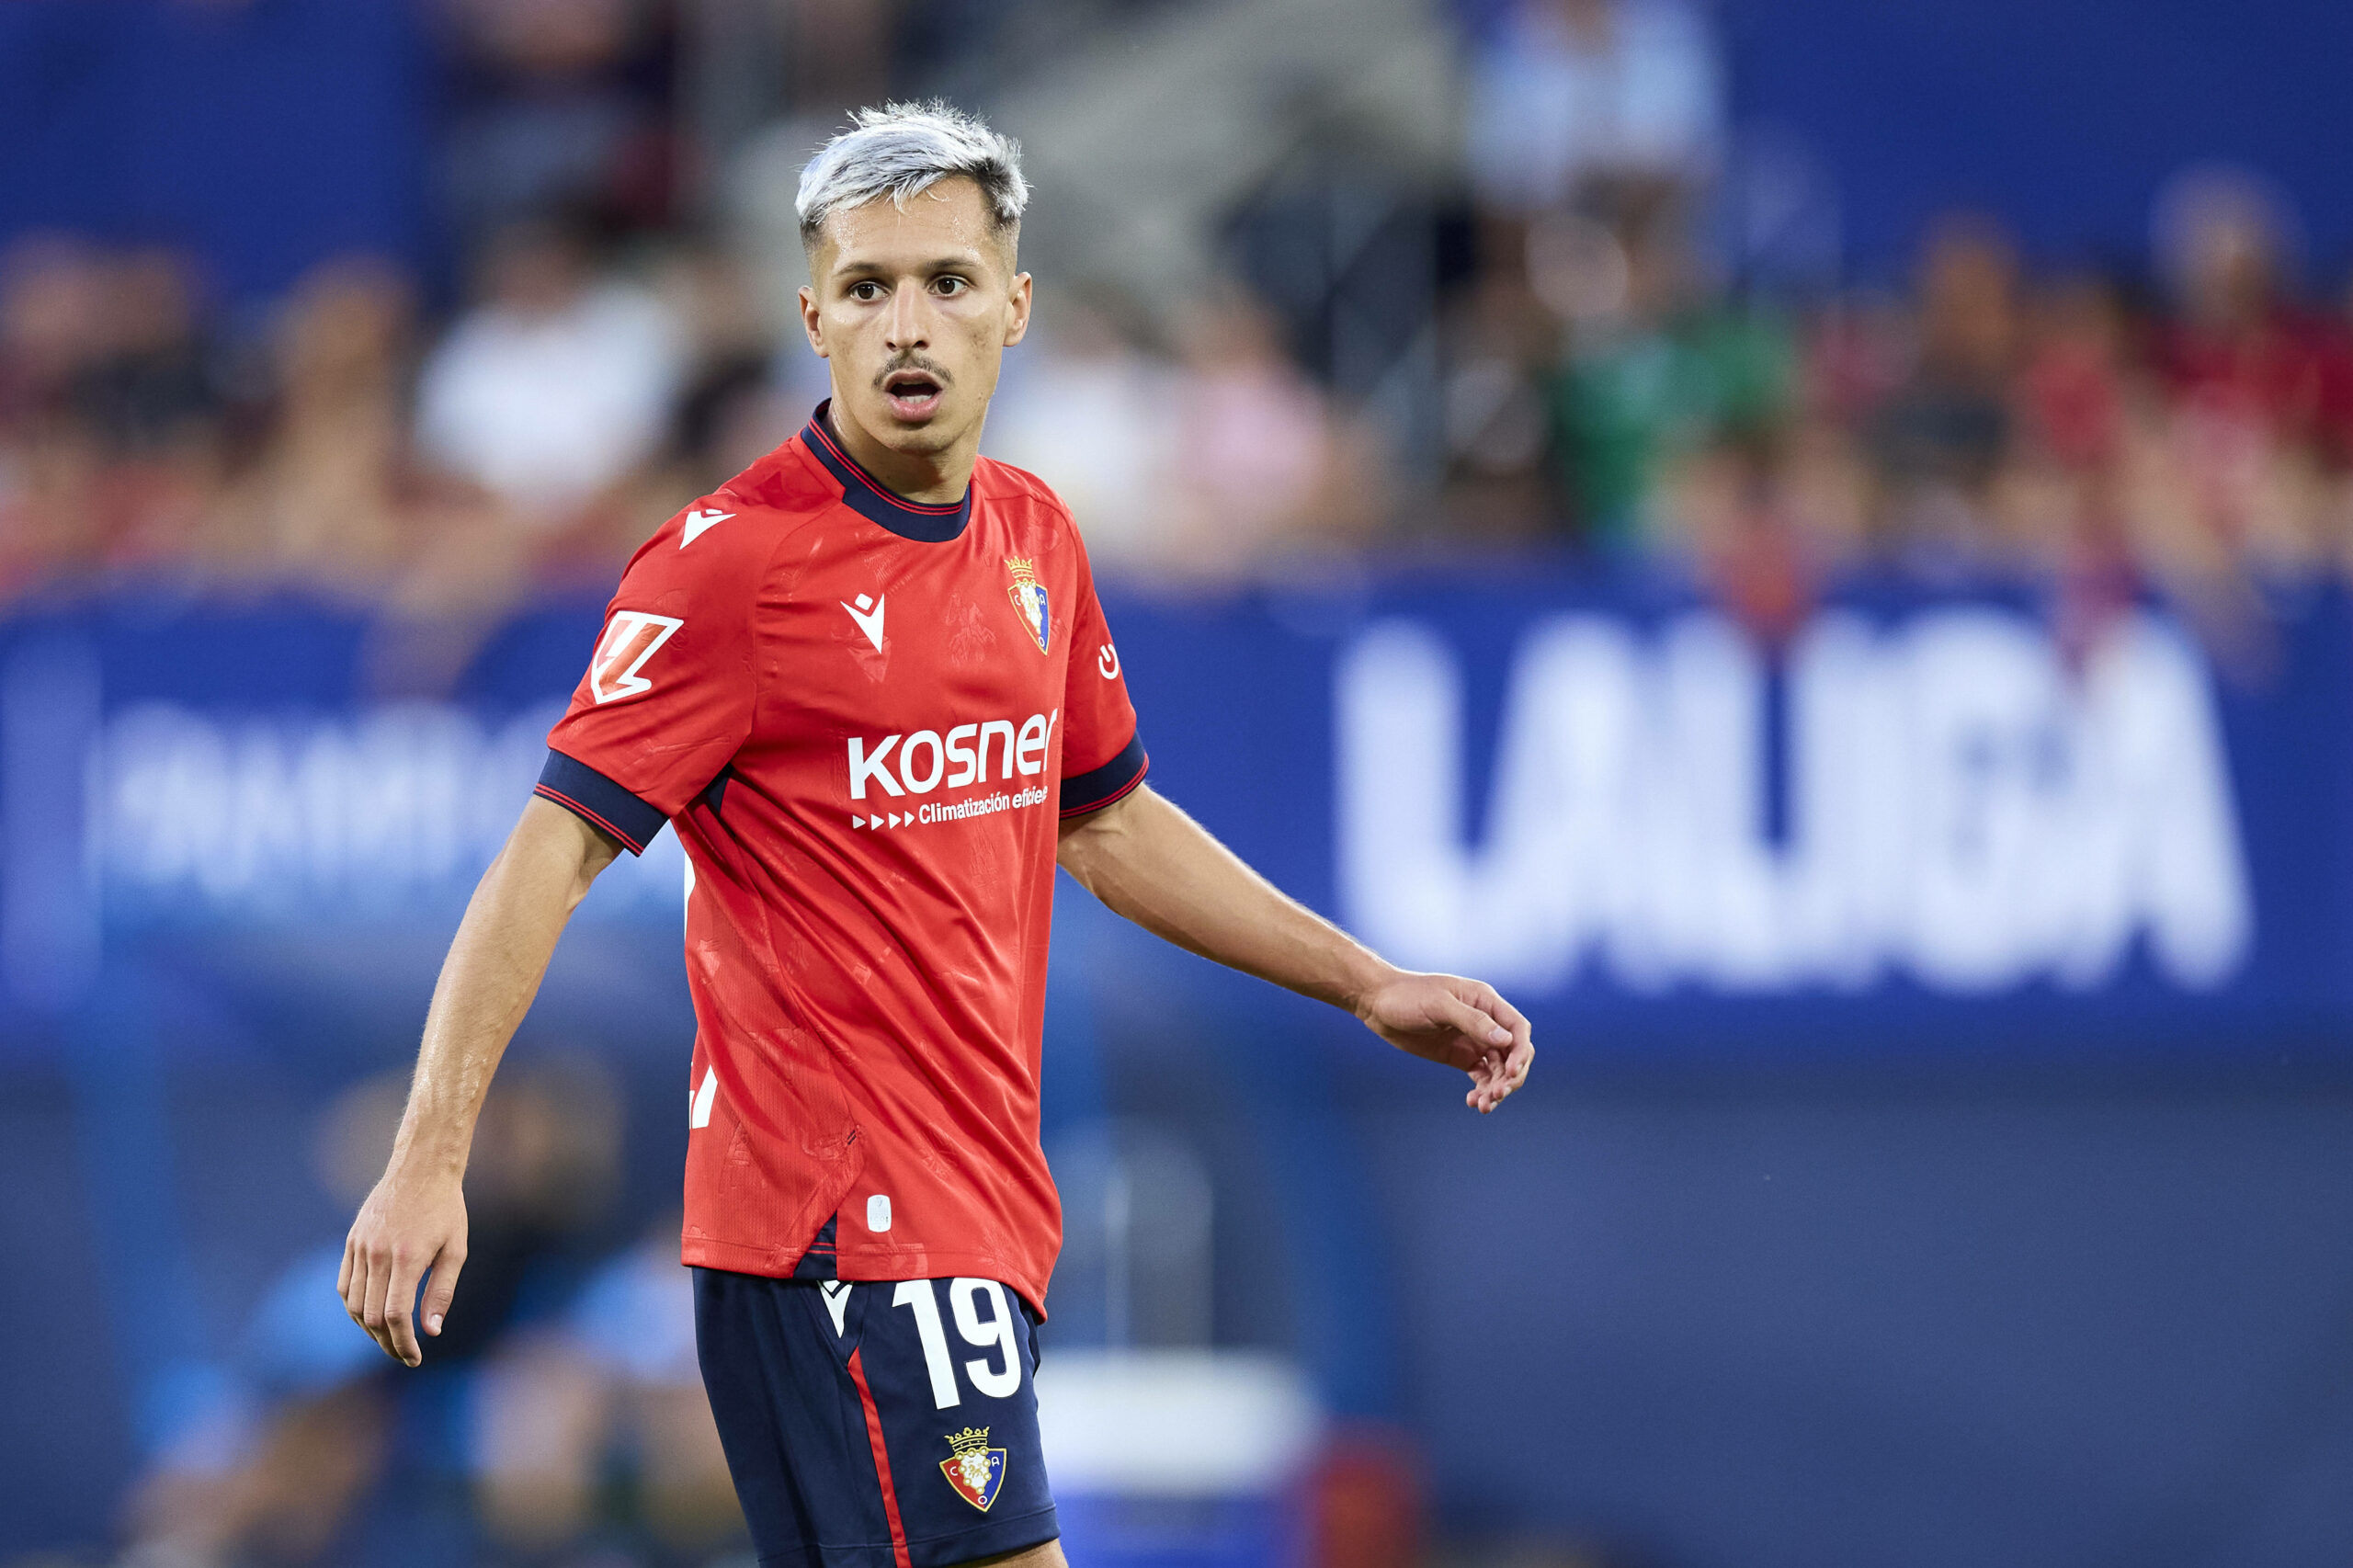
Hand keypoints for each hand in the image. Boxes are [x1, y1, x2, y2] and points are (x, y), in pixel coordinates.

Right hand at [338, 1161, 468, 1366]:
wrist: (420, 1169)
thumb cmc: (446, 1209)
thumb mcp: (456, 1250)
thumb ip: (441, 1292)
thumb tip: (431, 1332)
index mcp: (406, 1258)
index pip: (395, 1315)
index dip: (402, 1343)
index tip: (414, 1359)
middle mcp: (377, 1254)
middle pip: (371, 1316)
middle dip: (387, 1342)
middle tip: (404, 1354)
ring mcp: (360, 1247)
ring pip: (352, 1305)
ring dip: (368, 1329)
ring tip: (389, 1338)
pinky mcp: (351, 1242)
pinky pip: (343, 1285)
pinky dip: (354, 1307)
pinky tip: (370, 1315)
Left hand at [1354, 969, 1533, 1112]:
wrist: (1378, 1003)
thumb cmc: (1407, 995)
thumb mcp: (1439, 1005)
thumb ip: (1472, 1021)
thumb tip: (1506, 1040)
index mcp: (1485, 1001)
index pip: (1518, 1029)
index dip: (1520, 1052)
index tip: (1510, 1073)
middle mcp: (1485, 1021)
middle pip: (1513, 1053)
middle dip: (1510, 1076)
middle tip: (1497, 1095)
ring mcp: (1473, 1040)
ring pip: (1498, 1069)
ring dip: (1496, 1088)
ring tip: (1483, 1106)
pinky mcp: (1460, 1056)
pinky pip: (1481, 1076)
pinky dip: (1482, 1090)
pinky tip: (1473, 1102)